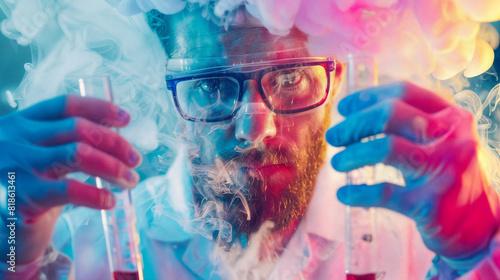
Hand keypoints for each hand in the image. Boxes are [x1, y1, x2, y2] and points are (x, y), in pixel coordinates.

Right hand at [0, 95, 141, 264]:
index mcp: (22, 123)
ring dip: (112, 167)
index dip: (100, 109)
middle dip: (114, 143)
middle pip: (78, 128)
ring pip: (78, 154)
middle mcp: (16, 140)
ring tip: (130, 180)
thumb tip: (117, 135)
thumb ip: (69, 141)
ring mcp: (17, 167)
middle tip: (135, 159)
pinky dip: (96, 195)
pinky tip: (110, 201)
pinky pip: (69, 190)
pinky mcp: (22, 197)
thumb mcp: (44, 156)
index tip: (126, 119)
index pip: (66, 105)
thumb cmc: (28, 187)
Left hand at [326, 82, 499, 263]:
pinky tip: (343, 194)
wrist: (483, 225)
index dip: (367, 97)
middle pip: (390, 114)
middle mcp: (452, 138)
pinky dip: (357, 193)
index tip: (343, 107)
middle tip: (333, 137)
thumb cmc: (453, 178)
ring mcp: (443, 170)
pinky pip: (384, 193)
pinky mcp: (431, 204)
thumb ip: (413, 125)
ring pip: (386, 148)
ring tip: (337, 163)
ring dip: (352, 155)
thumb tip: (358, 113)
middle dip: (354, 124)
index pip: (403, 93)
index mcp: (452, 118)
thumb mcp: (445, 142)